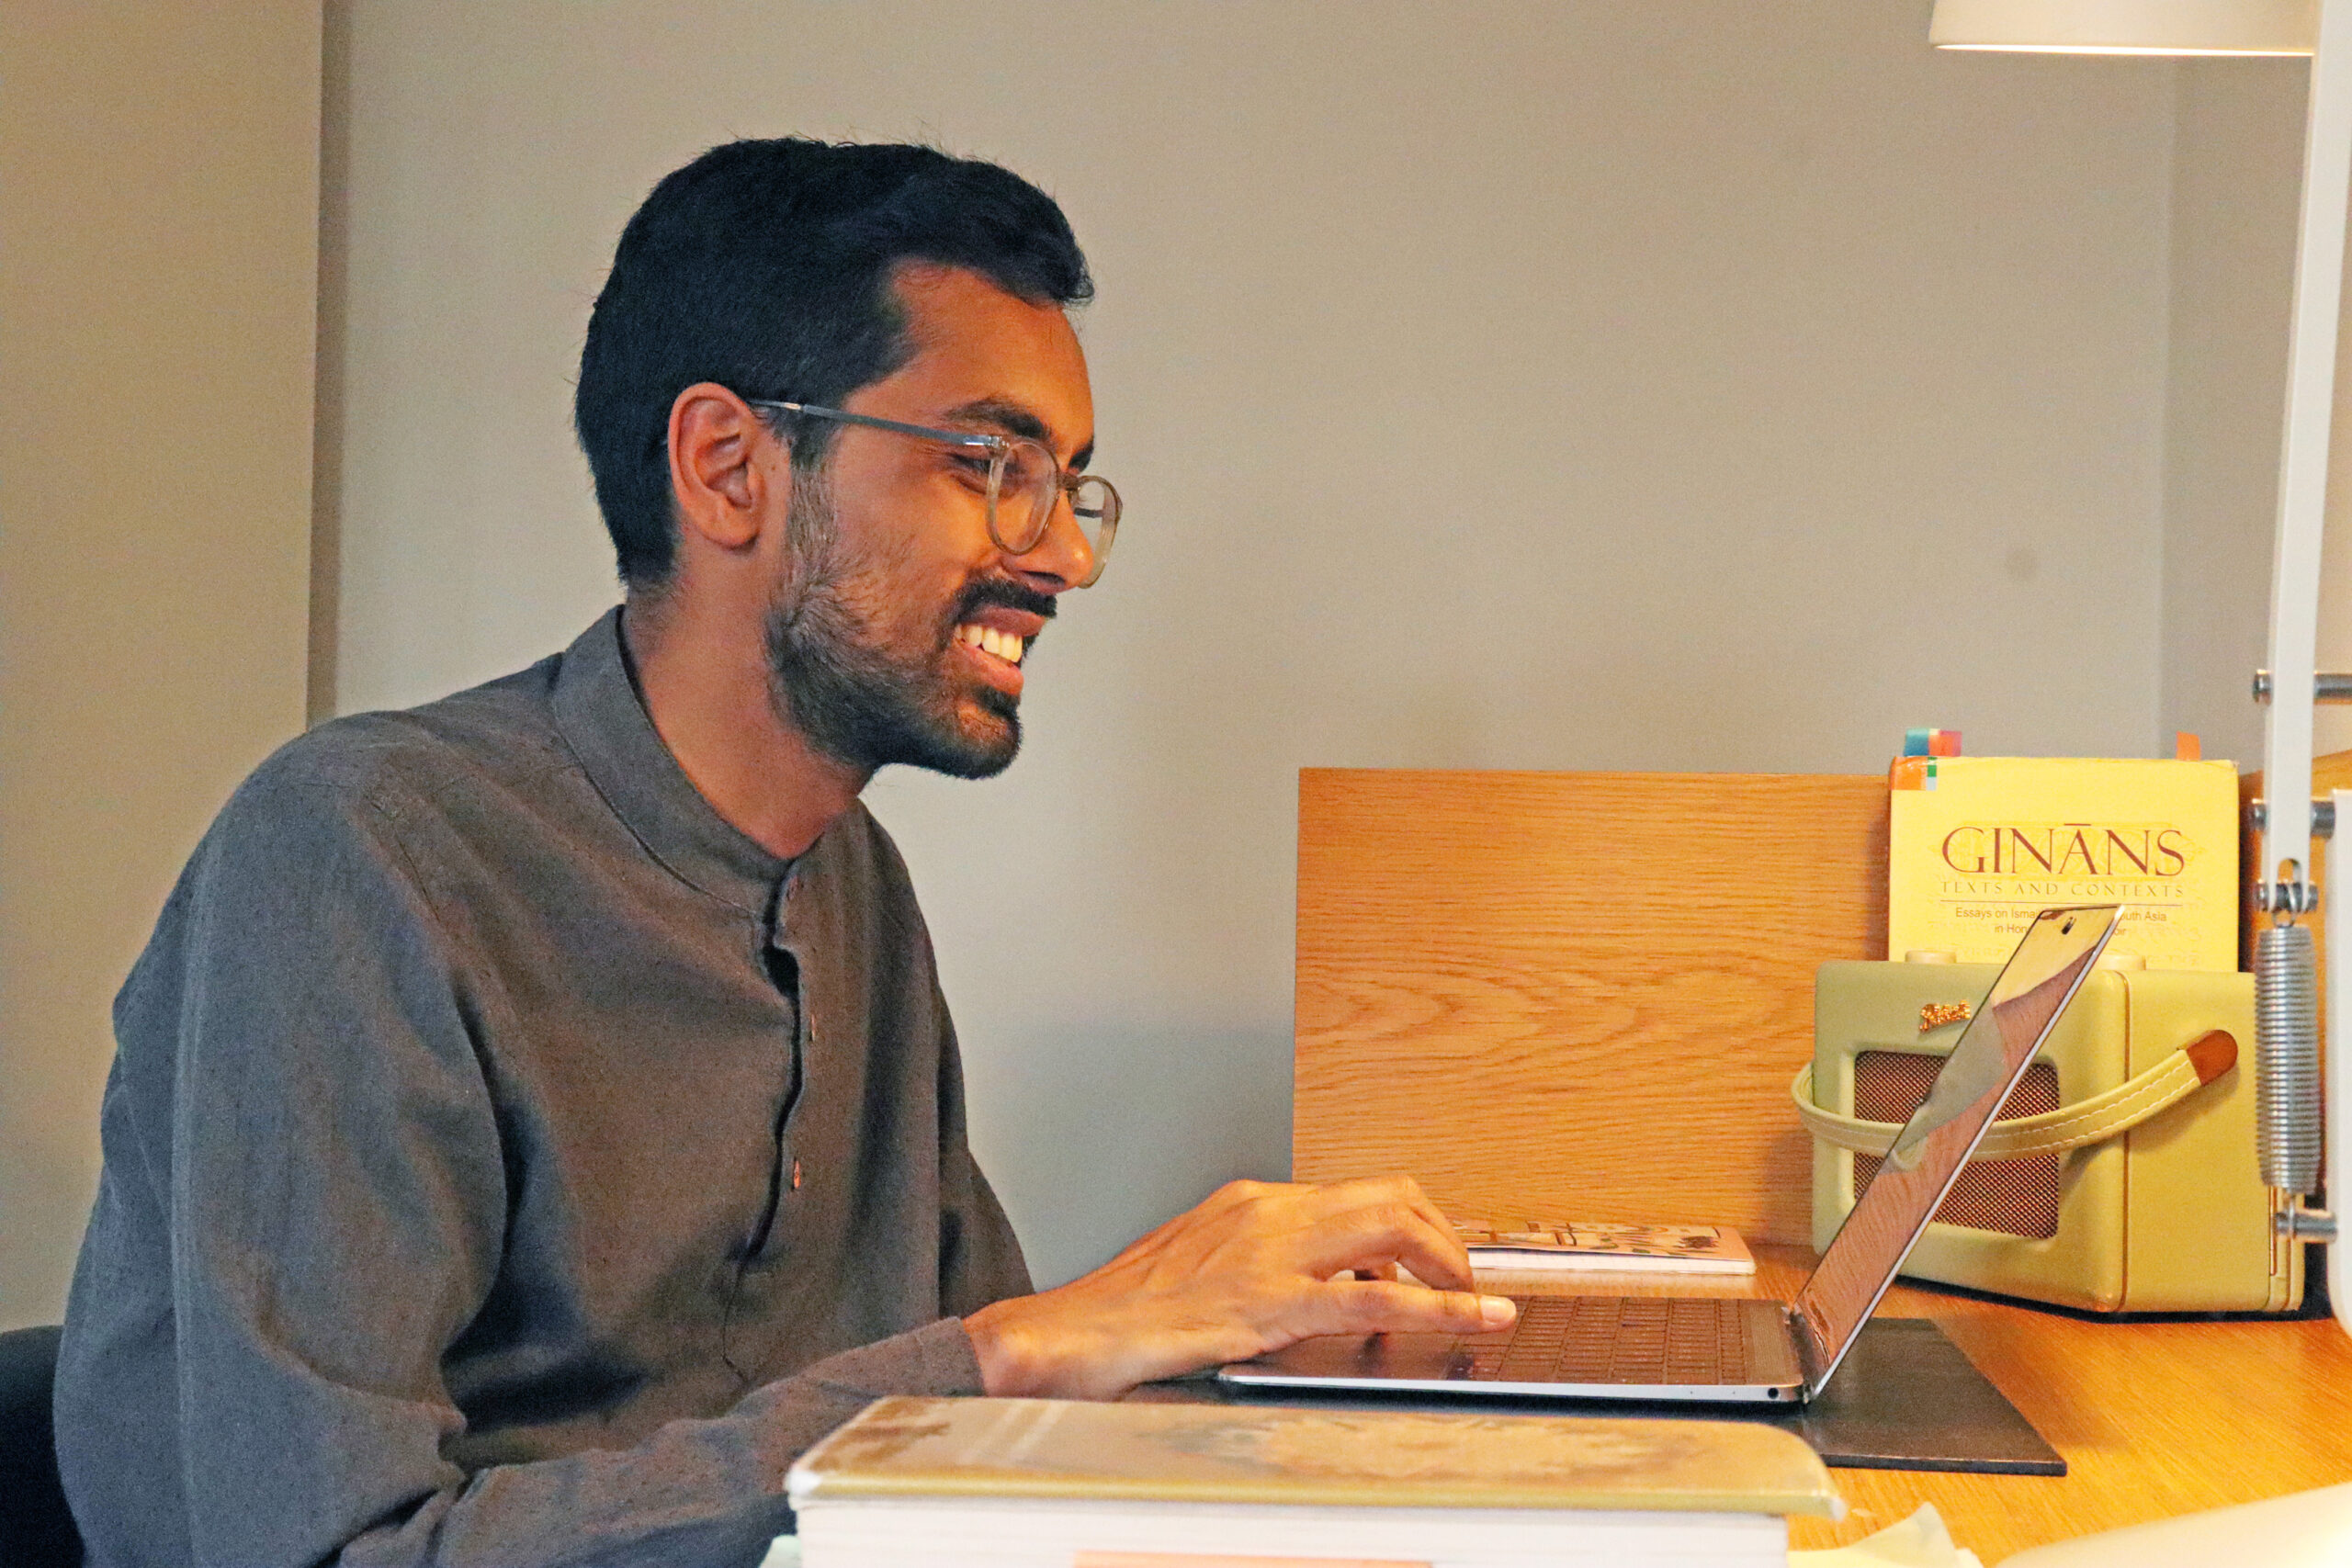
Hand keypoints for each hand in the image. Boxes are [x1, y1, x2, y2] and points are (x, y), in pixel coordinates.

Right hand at [962, 1175, 1517, 1399]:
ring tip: (1470, 1299)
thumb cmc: (1115, 1315)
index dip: (1406, 1224)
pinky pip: (1379, 1301)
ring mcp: (1270, 1252)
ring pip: (1394, 1226)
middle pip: (1389, 1193)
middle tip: (1461, 1278)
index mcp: (1247, 1203)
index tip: (1429, 1257)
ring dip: (1448, 1261)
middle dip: (1440, 1234)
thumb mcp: (1194, 1271)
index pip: (1351, 1194)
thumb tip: (1295, 1290)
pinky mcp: (1271, 1302)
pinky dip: (1443, 1307)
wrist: (1065, 1334)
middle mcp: (1265, 1211)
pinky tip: (1478, 1317)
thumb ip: (1248, 1268)